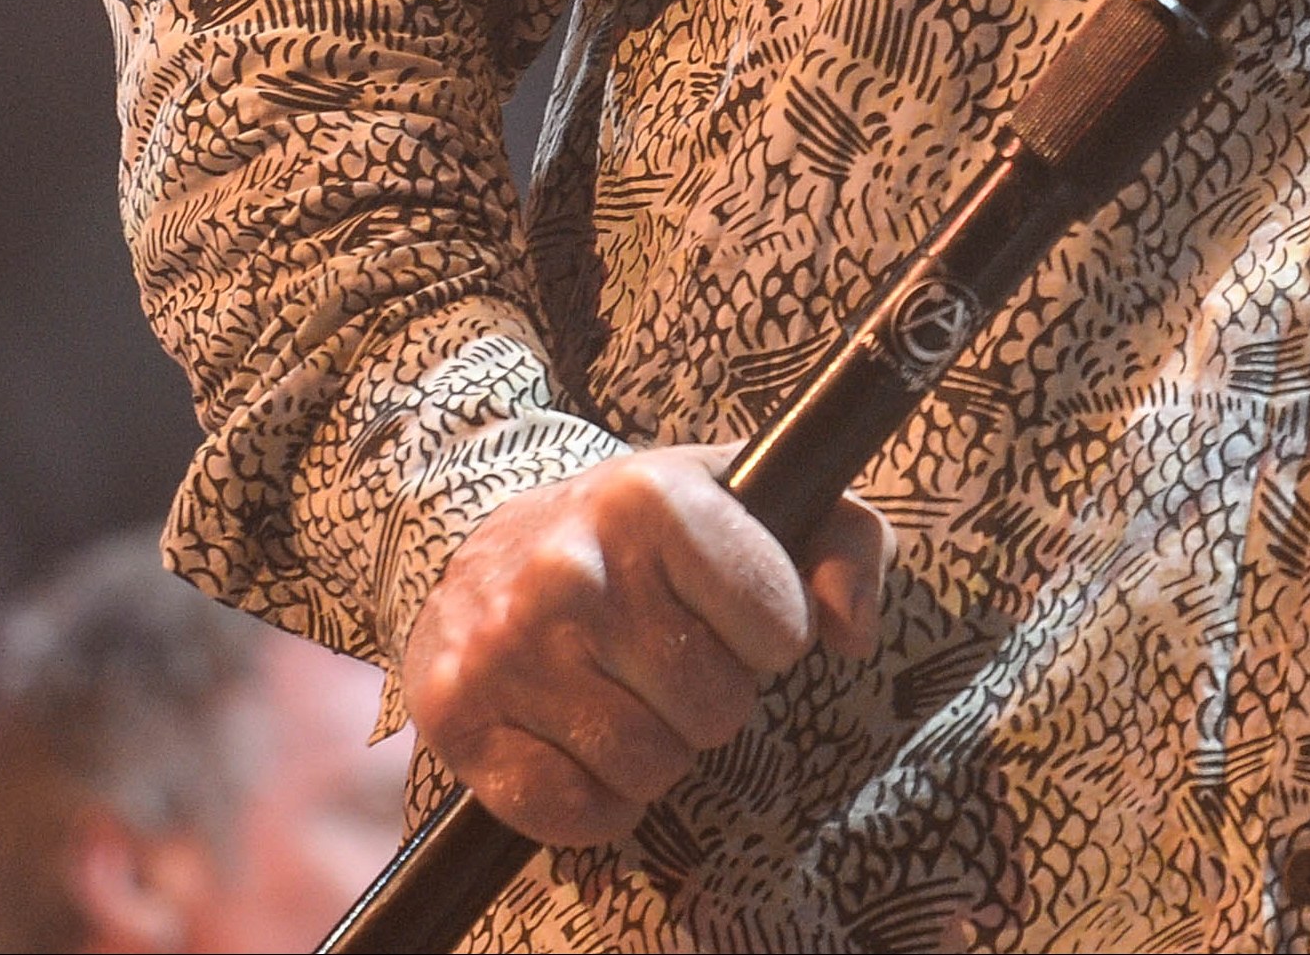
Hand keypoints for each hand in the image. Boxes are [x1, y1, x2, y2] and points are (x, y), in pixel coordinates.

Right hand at [402, 444, 894, 845]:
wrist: (497, 542)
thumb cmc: (654, 531)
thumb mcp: (760, 499)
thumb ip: (846, 545)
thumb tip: (852, 632)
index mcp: (651, 496)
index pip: (777, 627)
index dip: (774, 637)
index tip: (742, 617)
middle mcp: (572, 568)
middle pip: (715, 707)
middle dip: (716, 697)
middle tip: (679, 661)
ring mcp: (506, 645)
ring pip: (648, 767)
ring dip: (659, 751)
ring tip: (635, 696)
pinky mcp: (457, 714)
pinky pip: (570, 813)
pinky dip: (596, 804)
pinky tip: (588, 746)